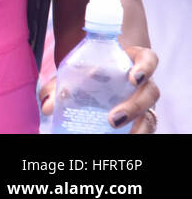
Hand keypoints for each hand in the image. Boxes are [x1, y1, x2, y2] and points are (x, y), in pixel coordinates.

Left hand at [39, 45, 159, 132]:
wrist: (97, 76)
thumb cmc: (90, 71)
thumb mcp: (75, 72)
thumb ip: (60, 84)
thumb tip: (47, 106)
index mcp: (131, 61)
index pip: (148, 59)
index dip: (145, 67)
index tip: (133, 77)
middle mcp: (143, 83)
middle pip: (150, 92)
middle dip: (134, 106)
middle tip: (113, 119)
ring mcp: (144, 102)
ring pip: (150, 114)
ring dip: (138, 126)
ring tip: (115, 131)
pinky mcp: (141, 117)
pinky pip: (145, 126)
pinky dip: (136, 133)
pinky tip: (122, 139)